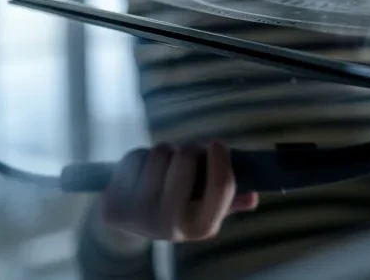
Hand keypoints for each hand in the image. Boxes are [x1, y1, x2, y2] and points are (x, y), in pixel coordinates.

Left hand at [100, 142, 257, 241]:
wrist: (130, 221)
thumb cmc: (175, 207)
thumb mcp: (204, 209)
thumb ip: (229, 201)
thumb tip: (253, 196)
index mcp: (201, 226)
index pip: (222, 187)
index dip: (221, 159)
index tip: (217, 144)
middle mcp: (172, 225)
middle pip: (185, 160)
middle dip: (189, 149)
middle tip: (189, 153)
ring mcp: (141, 214)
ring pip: (159, 154)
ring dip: (164, 152)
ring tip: (163, 165)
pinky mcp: (116, 203)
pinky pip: (135, 158)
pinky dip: (140, 156)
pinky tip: (140, 171)